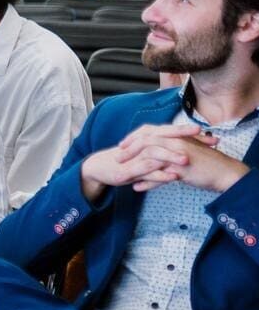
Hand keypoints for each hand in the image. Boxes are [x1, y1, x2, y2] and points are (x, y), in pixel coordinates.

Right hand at [81, 124, 237, 200]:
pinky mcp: (128, 170)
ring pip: (155, 153)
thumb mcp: (147, 156)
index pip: (170, 132)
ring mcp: (134, 157)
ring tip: (188, 160)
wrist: (99, 168)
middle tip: (203, 136)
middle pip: (164, 136)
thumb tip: (185, 151)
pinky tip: (172, 177)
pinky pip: (146, 171)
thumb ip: (163, 152)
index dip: (189, 133)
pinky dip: (160, 174)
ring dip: (172, 156)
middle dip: (183, 135)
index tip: (210, 136)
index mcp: (147, 139)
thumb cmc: (126, 162)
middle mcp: (142, 144)